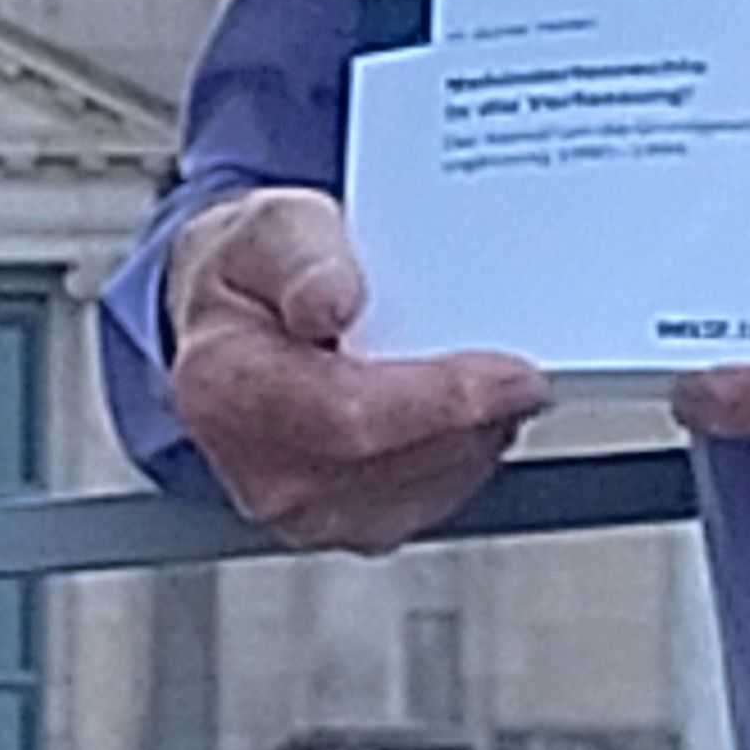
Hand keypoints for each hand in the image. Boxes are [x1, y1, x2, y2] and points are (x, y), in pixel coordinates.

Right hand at [166, 187, 548, 552]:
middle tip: (525, 374)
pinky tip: (474, 414)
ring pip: (420, 490)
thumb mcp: (274, 226)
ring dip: (474, 440)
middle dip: (473, 419)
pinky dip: (462, 458)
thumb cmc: (255, 270)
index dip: (439, 401)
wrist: (238, 318)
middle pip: (393, 462)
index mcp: (223, 386)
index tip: (511, 374)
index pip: (346, 416)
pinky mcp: (342, 523)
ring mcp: (299, 509)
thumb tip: (328, 301)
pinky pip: (424, 502)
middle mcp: (256, 467)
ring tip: (499, 383)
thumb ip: (302, 256)